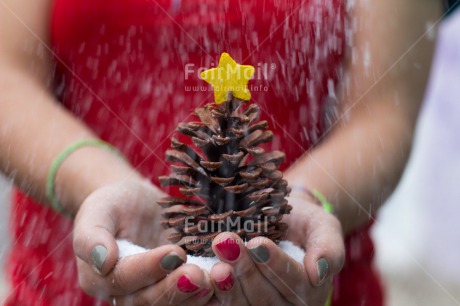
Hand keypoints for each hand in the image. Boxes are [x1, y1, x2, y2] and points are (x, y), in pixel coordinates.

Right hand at [73, 179, 213, 304]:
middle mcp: (128, 294)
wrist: (135, 205)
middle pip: (151, 300)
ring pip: (174, 305)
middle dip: (177, 289)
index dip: (149, 269)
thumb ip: (92, 236)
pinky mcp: (178, 286)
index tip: (174, 253)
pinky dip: (212, 291)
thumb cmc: (113, 204)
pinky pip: (193, 296)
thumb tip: (103, 261)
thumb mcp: (98, 211)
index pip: (124, 279)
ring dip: (198, 296)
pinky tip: (230, 279)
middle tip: (200, 274)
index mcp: (101, 278)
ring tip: (220, 279)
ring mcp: (155, 291)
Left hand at [206, 192, 343, 305]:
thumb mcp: (324, 227)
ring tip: (214, 257)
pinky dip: (210, 293)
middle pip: (264, 297)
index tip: (258, 243)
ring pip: (242, 305)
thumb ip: (329, 249)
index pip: (294, 283)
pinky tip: (198, 275)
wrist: (284, 222)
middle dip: (244, 269)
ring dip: (226, 283)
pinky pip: (223, 305)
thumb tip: (319, 272)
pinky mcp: (237, 302)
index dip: (275, 264)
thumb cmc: (306, 224)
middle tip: (226, 242)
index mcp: (309, 292)